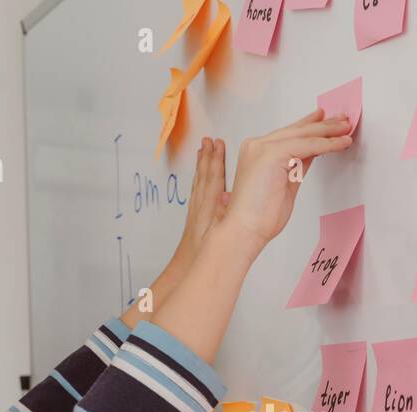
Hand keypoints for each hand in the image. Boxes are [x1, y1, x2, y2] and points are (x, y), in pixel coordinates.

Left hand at [171, 137, 227, 268]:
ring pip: (199, 181)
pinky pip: (196, 190)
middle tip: (210, 140)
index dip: (216, 160)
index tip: (218, 144)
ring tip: (203, 148)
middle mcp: (201, 205)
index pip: (213, 178)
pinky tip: (200, 173)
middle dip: (208, 157)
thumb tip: (230, 197)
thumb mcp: (221, 234)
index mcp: (209, 207)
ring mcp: (196, 210)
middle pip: (205, 175)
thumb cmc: (205, 255)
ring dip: (202, 165)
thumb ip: (225, 216)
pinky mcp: (193, 216)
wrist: (186, 268)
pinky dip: (199, 178)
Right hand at [220, 109, 352, 253]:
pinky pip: (307, 145)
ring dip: (328, 131)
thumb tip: (312, 154)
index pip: (289, 134)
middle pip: (297, 130)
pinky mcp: (272, 154)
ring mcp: (263, 147)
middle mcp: (258, 146)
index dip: (310, 126)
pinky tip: (340, 143)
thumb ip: (296, 166)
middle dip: (323, 125)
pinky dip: (326, 144)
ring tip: (346, 129)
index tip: (326, 120)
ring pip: (303, 134)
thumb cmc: (259, 216)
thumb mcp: (285, 184)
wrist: (244, 229)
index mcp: (257, 152)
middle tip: (342, 120)